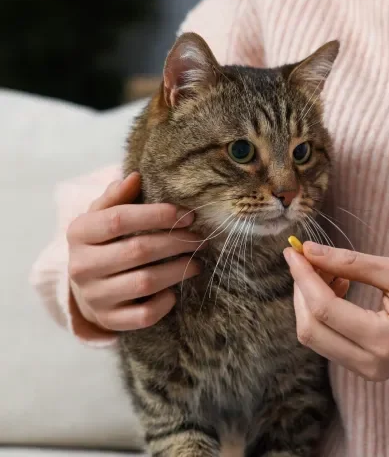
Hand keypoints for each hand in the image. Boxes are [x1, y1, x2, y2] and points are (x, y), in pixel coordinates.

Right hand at [66, 172, 203, 331]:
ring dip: (178, 270)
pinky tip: (175, 291)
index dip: (158, 215)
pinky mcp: (109, 320)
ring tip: (196, 261)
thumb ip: (118, 197)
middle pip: (138, 250)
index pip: (119, 220)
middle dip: (176, 242)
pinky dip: (165, 302)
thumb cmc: (104, 242)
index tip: (188, 215)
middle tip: (199, 238)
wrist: (86, 287)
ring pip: (145, 282)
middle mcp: (81, 266)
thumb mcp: (103, 216)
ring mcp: (94, 296)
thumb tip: (135, 176)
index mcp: (79, 233)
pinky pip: (144, 314)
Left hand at [284, 242, 388, 380]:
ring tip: (334, 270)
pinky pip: (330, 342)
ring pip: (316, 338)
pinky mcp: (368, 369)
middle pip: (311, 330)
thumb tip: (310, 252)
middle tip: (311, 258)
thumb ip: (352, 263)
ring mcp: (369, 372)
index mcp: (384, 340)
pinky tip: (341, 287)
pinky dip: (325, 314)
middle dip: (303, 291)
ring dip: (312, 302)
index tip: (293, 250)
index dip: (304, 277)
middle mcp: (371, 364)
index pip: (325, 310)